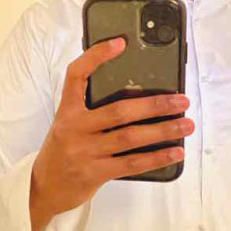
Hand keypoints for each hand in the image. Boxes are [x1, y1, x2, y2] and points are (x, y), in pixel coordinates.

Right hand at [29, 37, 192, 230]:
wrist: (44, 188)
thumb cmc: (64, 149)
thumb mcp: (69, 123)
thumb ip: (92, 108)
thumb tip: (138, 94)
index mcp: (67, 109)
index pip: (76, 74)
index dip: (96, 56)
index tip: (120, 43)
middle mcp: (75, 127)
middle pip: (119, 110)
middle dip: (155, 105)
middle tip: (181, 100)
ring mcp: (84, 151)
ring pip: (130, 137)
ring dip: (163, 130)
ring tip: (186, 125)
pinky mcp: (95, 173)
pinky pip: (131, 163)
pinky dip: (157, 157)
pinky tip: (175, 152)